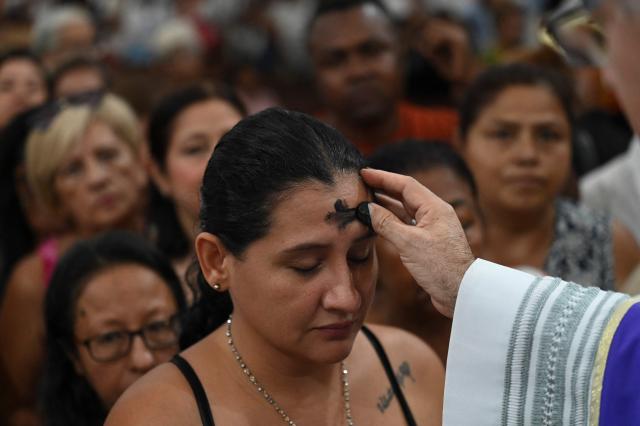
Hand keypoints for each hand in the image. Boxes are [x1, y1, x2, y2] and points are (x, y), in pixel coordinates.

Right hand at [360, 168, 474, 317]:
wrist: (461, 293)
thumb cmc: (440, 267)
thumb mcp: (409, 243)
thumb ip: (386, 223)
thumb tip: (366, 209)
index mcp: (435, 208)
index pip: (405, 185)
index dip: (383, 177)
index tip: (364, 173)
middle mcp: (435, 214)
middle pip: (405, 195)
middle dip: (383, 189)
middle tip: (361, 184)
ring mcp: (432, 229)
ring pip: (405, 211)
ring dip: (385, 206)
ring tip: (365, 201)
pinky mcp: (428, 243)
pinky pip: (406, 225)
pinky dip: (391, 222)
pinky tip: (378, 223)